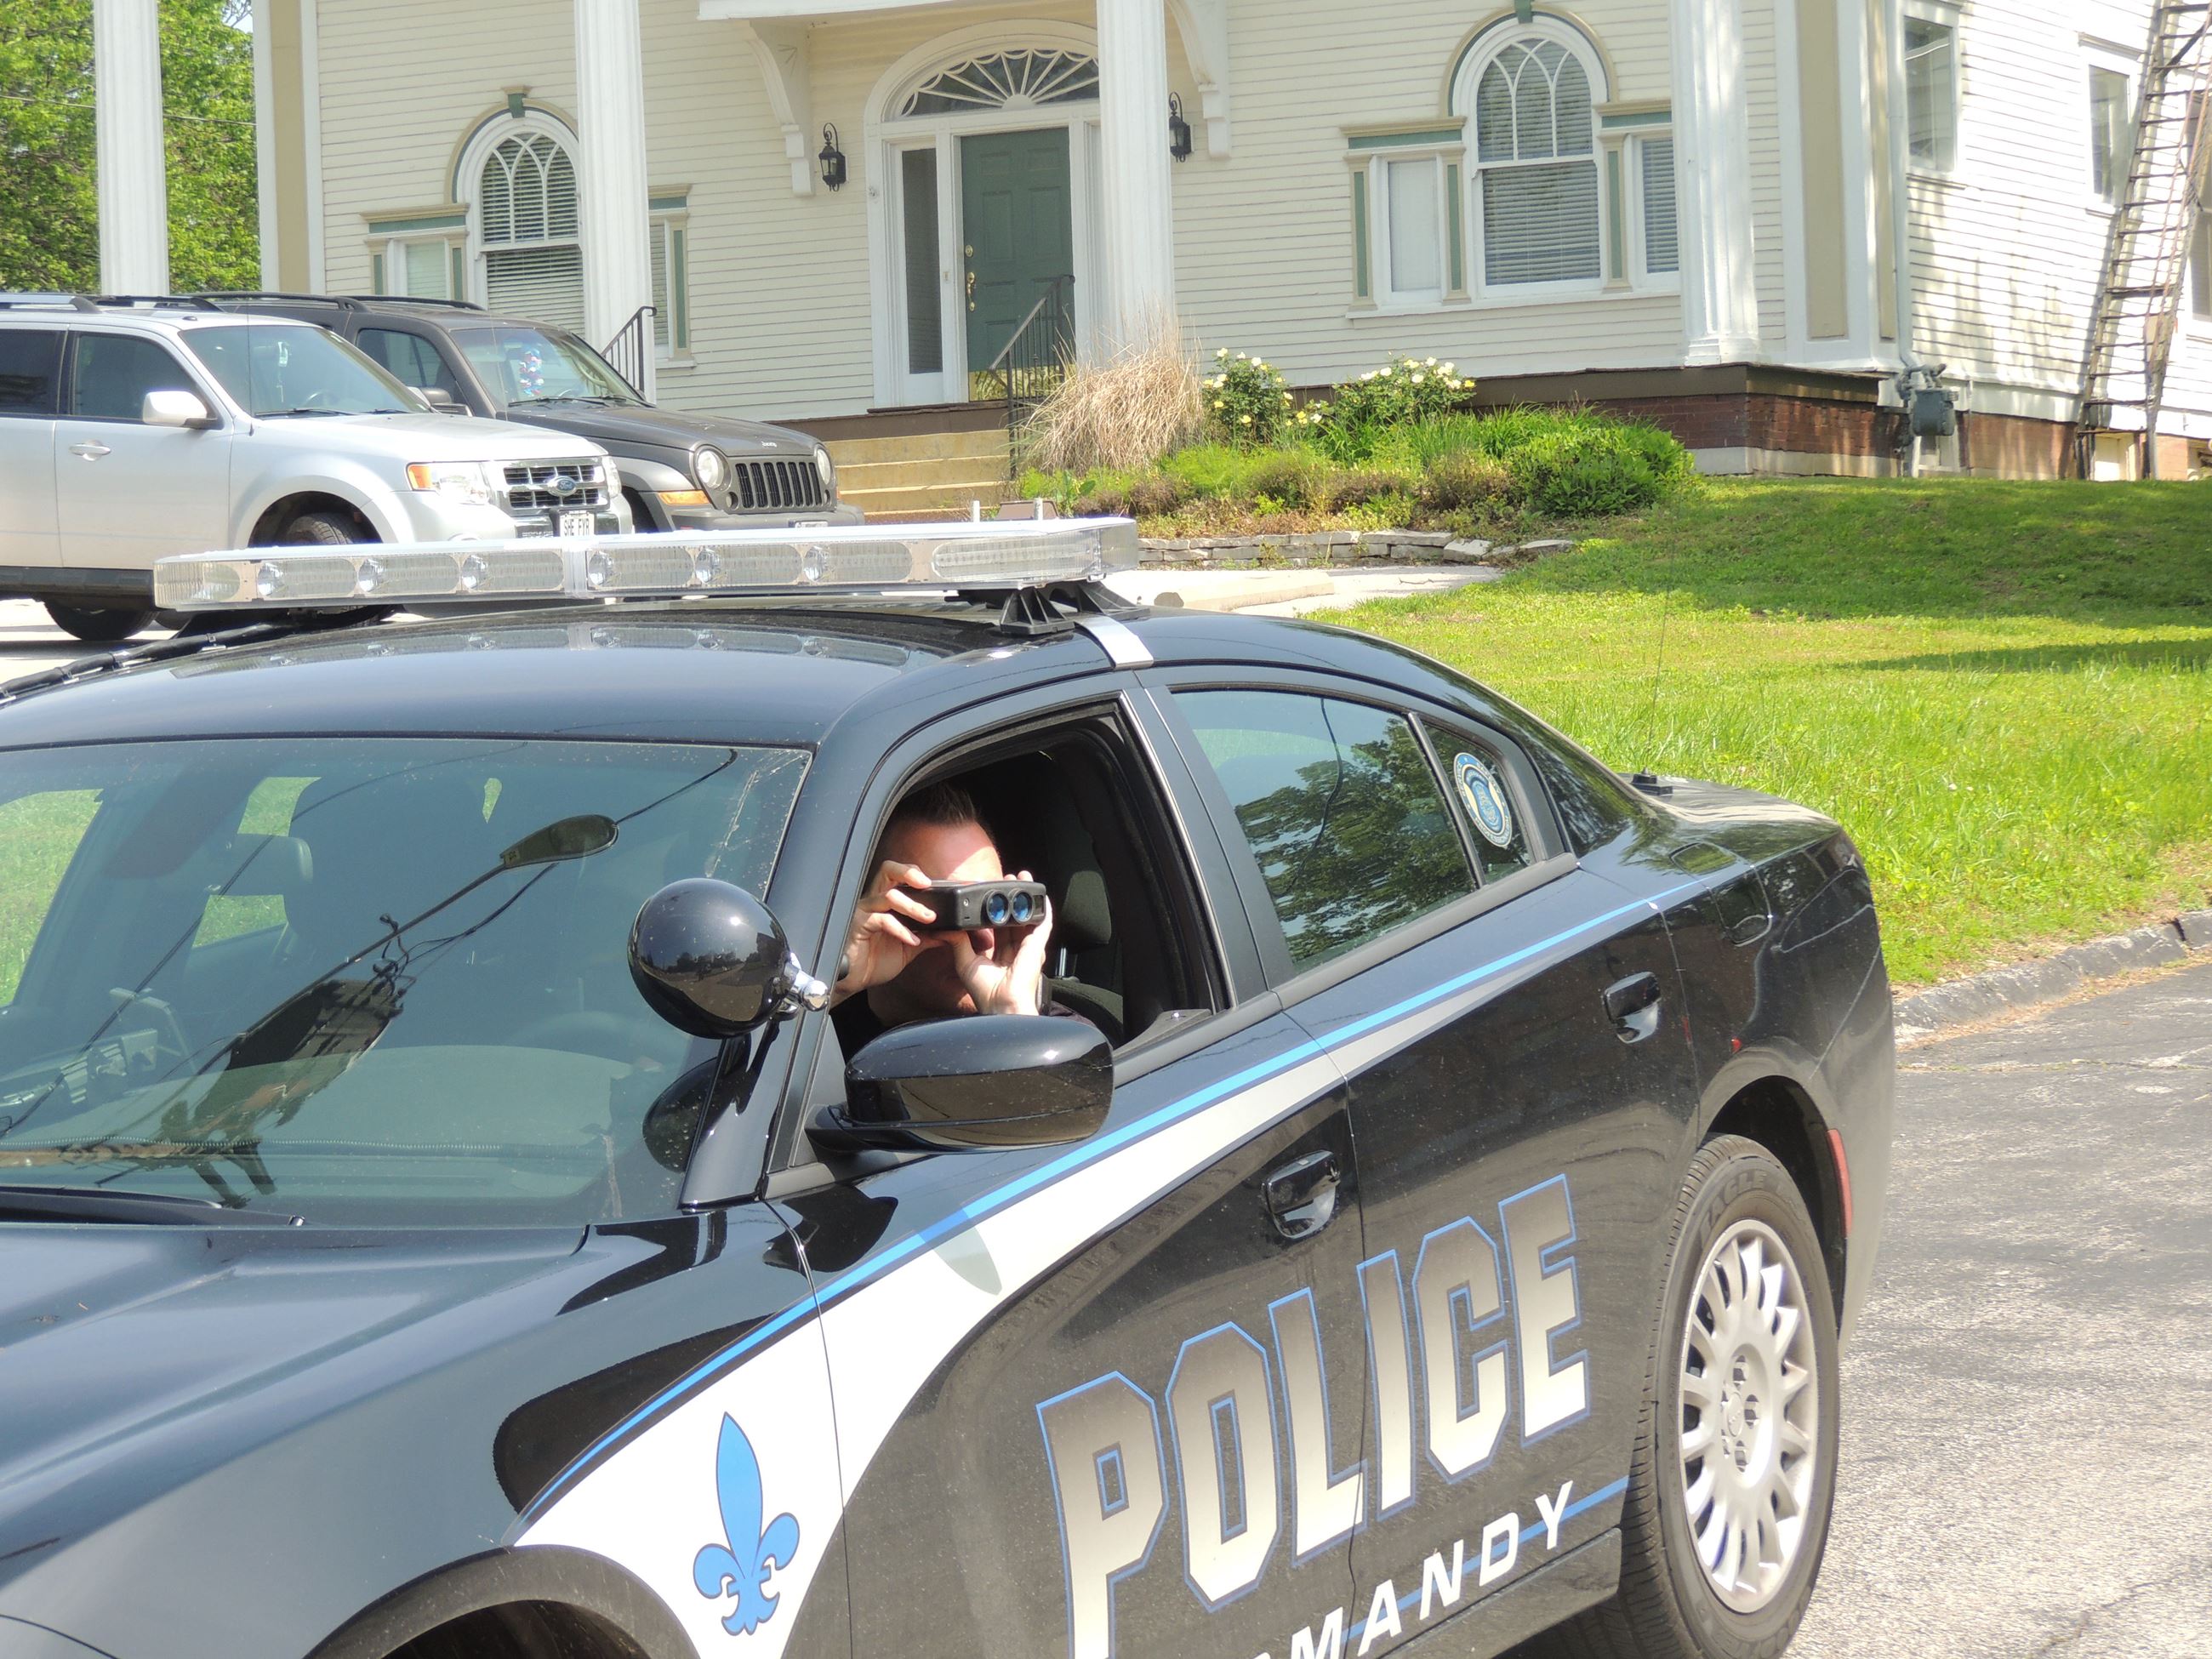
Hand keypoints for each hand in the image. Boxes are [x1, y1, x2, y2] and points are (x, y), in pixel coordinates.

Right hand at [831, 861, 937, 1004]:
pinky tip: (913, 940)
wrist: (854, 980)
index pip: (897, 876)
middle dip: (909, 873)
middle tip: (927, 884)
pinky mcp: (858, 925)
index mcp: (884, 903)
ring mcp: (864, 912)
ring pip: (888, 896)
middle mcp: (873, 902)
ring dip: (913, 906)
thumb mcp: (907, 948)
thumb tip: (949, 933)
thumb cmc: (874, 961)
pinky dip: (901, 929)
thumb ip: (926, 937)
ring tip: (930, 918)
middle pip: (887, 871)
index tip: (933, 883)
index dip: (913, 873)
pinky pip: (881, 920)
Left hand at [951, 872, 1052, 1015]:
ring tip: (1021, 878)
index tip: (989, 896)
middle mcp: (1015, 950)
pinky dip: (1043, 910)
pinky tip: (1042, 897)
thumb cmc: (986, 992)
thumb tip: (947, 927)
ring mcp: (1027, 948)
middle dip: (1009, 899)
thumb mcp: (965, 962)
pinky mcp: (1037, 946)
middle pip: (1013, 919)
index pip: (997, 927)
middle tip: (1006, 879)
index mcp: (999, 955)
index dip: (994, 911)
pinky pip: (1043, 925)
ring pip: (1027, 917)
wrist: (1001, 1005)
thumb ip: (958, 942)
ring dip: (1025, 898)